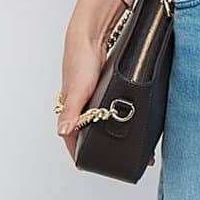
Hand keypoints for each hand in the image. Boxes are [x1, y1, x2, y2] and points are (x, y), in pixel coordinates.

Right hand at [59, 0, 134, 163]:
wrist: (92, 33)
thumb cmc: (80, 58)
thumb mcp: (78, 88)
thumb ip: (71, 111)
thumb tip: (63, 131)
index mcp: (69, 110)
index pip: (72, 140)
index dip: (82, 155)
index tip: (96, 166)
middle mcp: (78, 106)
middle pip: (88, 133)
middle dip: (103, 147)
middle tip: (125, 158)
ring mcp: (90, 98)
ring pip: (100, 122)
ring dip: (113, 132)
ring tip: (135, 144)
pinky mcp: (102, 90)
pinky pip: (109, 109)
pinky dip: (119, 117)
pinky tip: (133, 120)